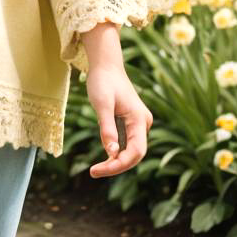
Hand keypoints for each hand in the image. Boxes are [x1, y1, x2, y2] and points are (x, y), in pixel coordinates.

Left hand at [85, 60, 152, 177]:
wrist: (105, 64)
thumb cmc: (103, 81)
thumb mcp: (101, 104)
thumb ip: (107, 128)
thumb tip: (112, 153)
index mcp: (139, 119)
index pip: (135, 152)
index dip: (119, 165)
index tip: (98, 170)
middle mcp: (143, 123)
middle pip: (134, 154)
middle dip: (116, 166)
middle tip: (94, 172)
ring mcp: (138, 123)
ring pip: (130, 150)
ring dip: (116, 161)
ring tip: (96, 169)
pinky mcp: (131, 122)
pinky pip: (126, 143)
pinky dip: (116, 152)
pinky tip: (104, 157)